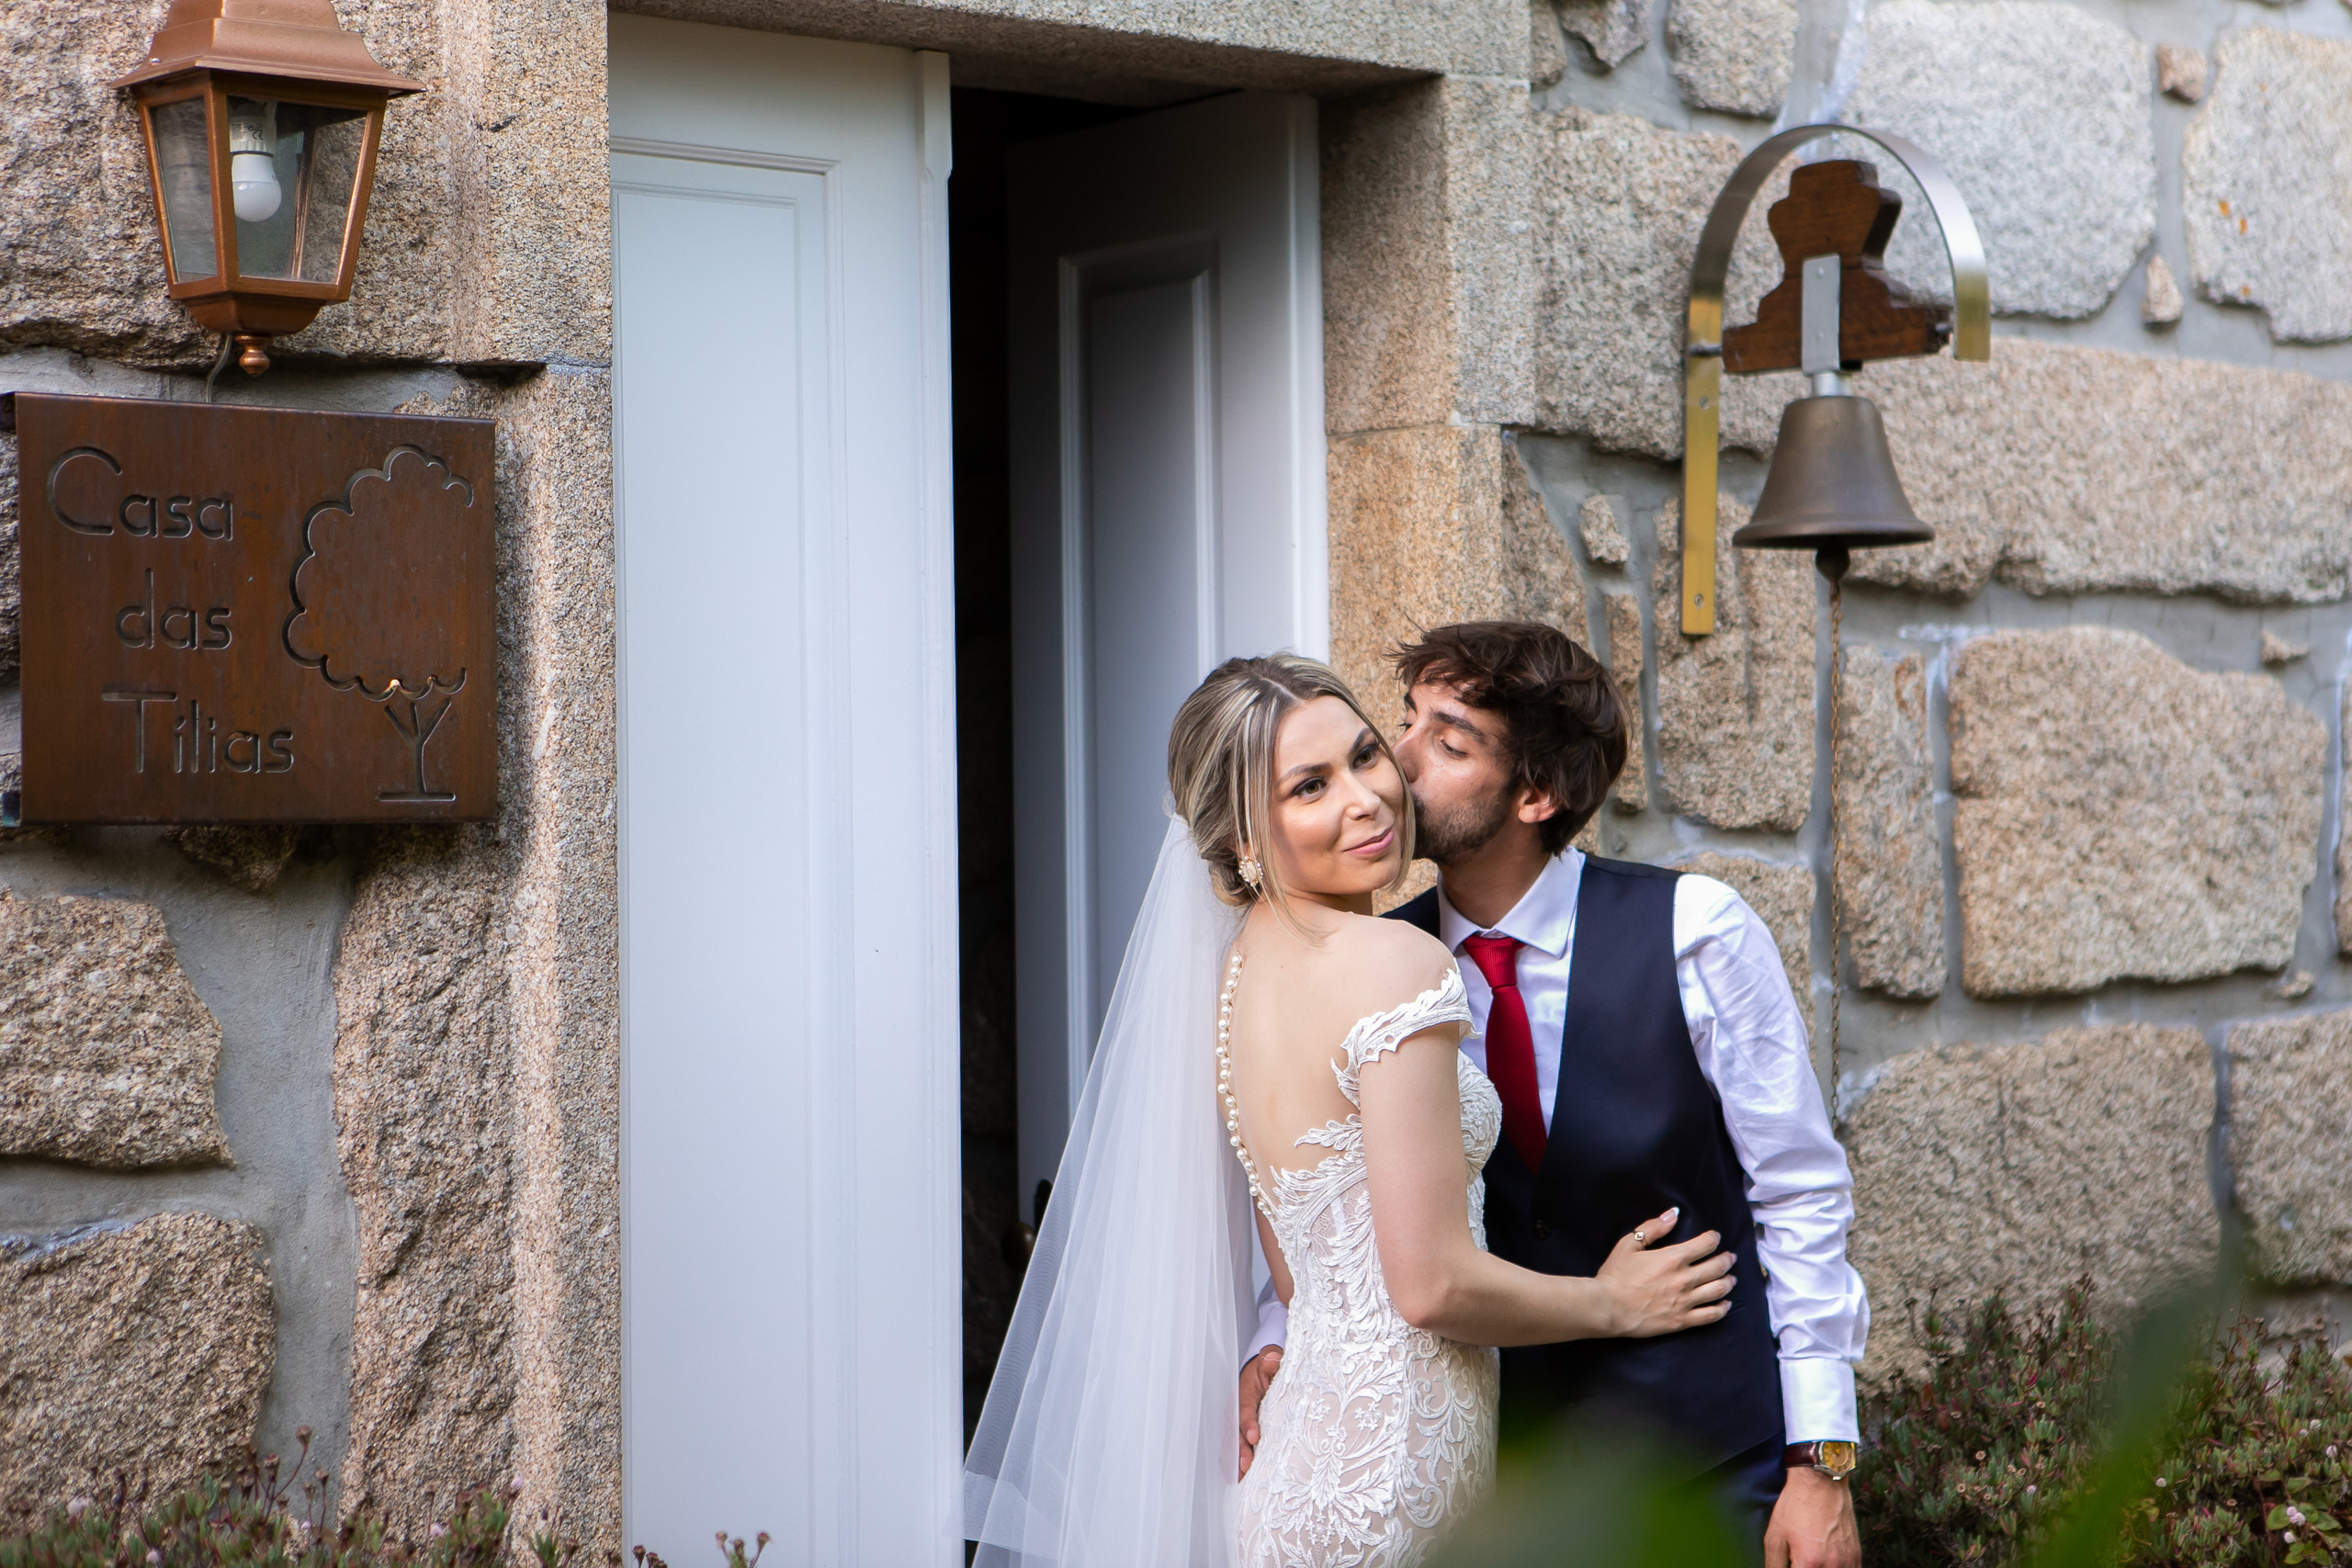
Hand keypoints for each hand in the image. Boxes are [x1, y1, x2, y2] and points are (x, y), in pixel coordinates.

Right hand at [1237, 1347, 1281, 1478]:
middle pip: (1235, 1430)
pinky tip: (1239, 1478)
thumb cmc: (1270, 1365)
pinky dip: (1236, 1461)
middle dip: (1240, 1449)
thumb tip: (1271, 1361)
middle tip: (1247, 1467)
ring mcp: (1237, 1420)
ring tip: (1241, 1478)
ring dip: (1236, 1459)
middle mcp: (1237, 1407)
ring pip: (1233, 1441)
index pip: (1245, 1407)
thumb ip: (1272, 1360)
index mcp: (1245, 1390)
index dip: (1248, 1423)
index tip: (1254, 1437)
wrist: (1263, 1369)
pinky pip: (1236, 1446)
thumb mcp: (1272, 1357)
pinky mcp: (1241, 1430)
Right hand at [1594, 1207, 1734, 1337]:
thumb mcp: (1628, 1244)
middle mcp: (1684, 1279)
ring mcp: (1685, 1301)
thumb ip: (1653, 1228)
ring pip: (1718, 1290)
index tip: (1715, 1238)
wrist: (1608, 1307)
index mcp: (1673, 1258)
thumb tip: (1674, 1214)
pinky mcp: (1682, 1321)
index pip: (1705, 1244)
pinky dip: (1722, 1309)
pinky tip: (1726, 1304)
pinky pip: (1710, 1315)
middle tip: (1730, 1258)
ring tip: (1731, 1279)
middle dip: (1727, 1260)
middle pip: (1717, 1267)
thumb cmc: (1615, 1275)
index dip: (1713, 1239)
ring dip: (1729, 1282)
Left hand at [1767, 1466, 1860, 1567]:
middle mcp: (1833, 1566)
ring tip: (1811, 1559)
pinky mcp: (1856, 1556)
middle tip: (1798, 1561)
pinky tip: (1826, 1561)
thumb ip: (1774, 1564)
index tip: (1791, 1564)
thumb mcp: (1775, 1535)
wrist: (1822, 1482)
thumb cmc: (1796, 1506)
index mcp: (1809, 1562)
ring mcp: (1847, 1562)